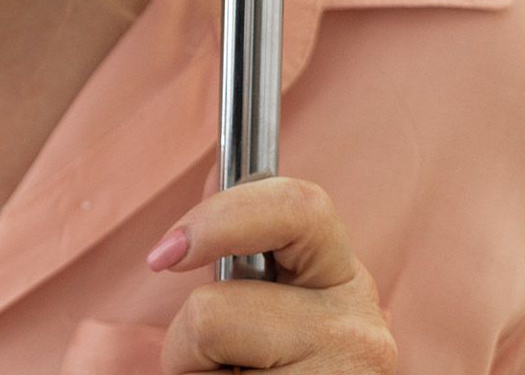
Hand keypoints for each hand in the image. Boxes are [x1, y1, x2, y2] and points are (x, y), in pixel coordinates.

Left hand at [149, 177, 396, 372]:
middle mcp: (361, 328)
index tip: (163, 255)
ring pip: (207, 354)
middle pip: (216, 309)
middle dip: (191, 339)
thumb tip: (212, 169)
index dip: (219, 216)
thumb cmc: (267, 370)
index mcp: (339, 279)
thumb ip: (236, 250)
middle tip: (201, 359)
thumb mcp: (255, 309)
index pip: (298, 204)